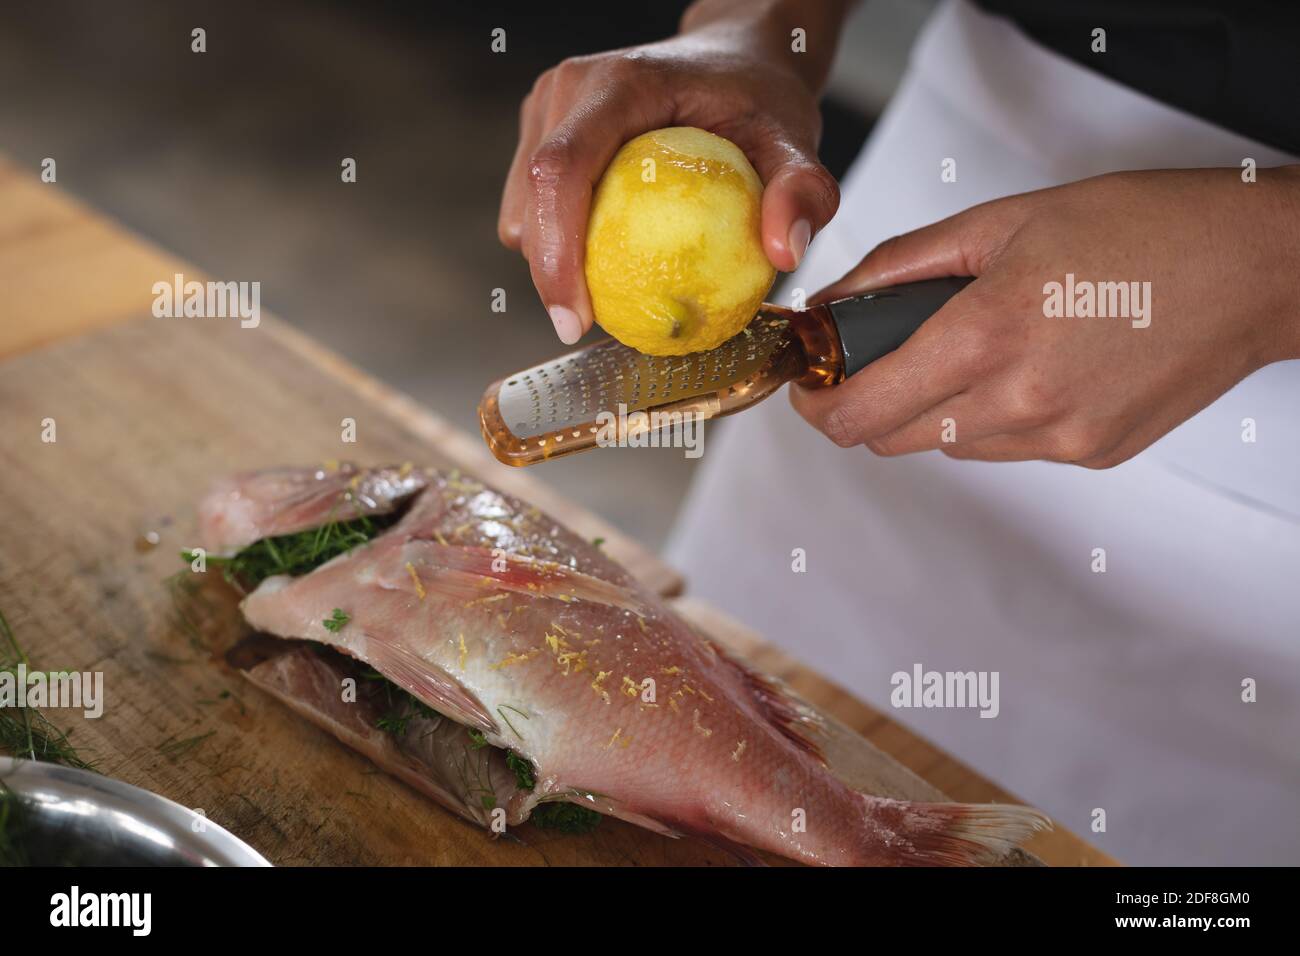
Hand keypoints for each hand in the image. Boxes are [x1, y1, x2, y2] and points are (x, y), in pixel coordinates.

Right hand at [498, 0, 850, 342]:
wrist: (734, 58)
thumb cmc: (757, 94)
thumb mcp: (794, 136)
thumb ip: (802, 189)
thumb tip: (785, 253)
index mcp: (615, 85)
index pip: (561, 171)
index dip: (555, 252)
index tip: (574, 319)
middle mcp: (567, 92)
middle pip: (531, 198)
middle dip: (550, 274)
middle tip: (589, 325)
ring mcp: (548, 113)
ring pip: (524, 209)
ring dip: (552, 261)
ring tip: (603, 291)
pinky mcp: (544, 134)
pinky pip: (536, 207)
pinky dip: (561, 246)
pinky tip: (603, 267)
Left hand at [791, 167, 1299, 466]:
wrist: (1257, 268)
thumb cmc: (1141, 227)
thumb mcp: (1003, 222)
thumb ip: (901, 268)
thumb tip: (834, 305)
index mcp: (986, 337)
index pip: (861, 415)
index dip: (818, 405)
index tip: (812, 382)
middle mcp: (1019, 403)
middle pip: (892, 441)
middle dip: (868, 403)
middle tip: (877, 358)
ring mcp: (1059, 439)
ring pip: (948, 448)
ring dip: (934, 409)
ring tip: (977, 347)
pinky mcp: (1092, 455)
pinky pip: (1005, 449)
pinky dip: (991, 416)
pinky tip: (1030, 366)